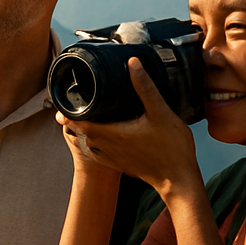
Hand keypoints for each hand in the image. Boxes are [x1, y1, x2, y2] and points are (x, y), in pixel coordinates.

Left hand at [58, 58, 203, 200]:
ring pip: (90, 142)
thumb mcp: (161, 112)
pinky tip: (105, 134)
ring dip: (86, 130)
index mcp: (114, 133)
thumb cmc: (172, 148)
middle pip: (82, 131)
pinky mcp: (122, 164)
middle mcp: (109, 147)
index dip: (70, 110)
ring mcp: (114, 158)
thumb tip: (132, 64)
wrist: (179, 180)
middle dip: (76, 117)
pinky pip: (100, 152)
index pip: (80, 122)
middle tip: (75, 101)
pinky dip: (96, 142)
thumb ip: (145, 87)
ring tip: (87, 115)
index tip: (66, 99)